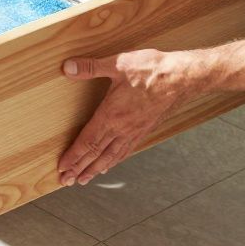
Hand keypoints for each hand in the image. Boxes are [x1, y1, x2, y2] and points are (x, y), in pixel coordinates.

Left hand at [57, 49, 194, 185]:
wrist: (182, 78)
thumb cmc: (151, 70)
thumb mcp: (118, 63)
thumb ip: (90, 67)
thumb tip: (67, 68)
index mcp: (111, 115)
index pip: (88, 142)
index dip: (73, 156)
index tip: (62, 168)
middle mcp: (122, 128)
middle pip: (97, 154)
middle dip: (79, 168)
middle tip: (66, 181)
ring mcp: (134, 131)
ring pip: (111, 156)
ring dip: (95, 169)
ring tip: (84, 179)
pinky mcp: (145, 129)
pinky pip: (126, 150)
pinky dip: (114, 160)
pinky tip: (110, 164)